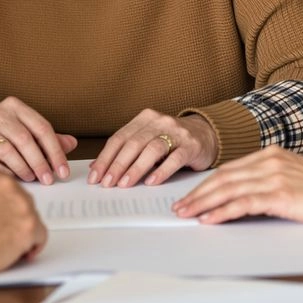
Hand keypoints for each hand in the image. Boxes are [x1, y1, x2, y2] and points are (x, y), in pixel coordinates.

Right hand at [0, 97, 76, 183]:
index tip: (63, 170)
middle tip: (49, 179)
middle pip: (25, 140)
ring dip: (24, 168)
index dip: (56, 151)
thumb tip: (71, 144)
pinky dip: (7, 174)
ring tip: (32, 178)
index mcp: (15, 107)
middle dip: (41, 162)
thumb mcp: (24, 127)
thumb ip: (46, 136)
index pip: (42, 127)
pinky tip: (15, 180)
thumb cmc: (1, 131)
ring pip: (8, 151)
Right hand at [0, 166, 47, 279]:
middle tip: (4, 232)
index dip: (3, 204)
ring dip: (23, 231)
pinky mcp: (30, 226)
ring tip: (9, 245)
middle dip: (15, 217)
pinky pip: (41, 236)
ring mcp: (21, 204)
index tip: (0, 215)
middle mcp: (8, 183)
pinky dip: (33, 246)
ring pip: (32, 217)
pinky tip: (22, 253)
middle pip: (22, 200)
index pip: (5, 186)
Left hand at [89, 110, 215, 186]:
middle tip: (107, 183)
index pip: (120, 138)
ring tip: (125, 184)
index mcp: (144, 118)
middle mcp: (159, 121)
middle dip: (117, 164)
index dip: (105, 157)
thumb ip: (127, 150)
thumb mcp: (148, 139)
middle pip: (133, 143)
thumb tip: (98, 168)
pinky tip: (151, 182)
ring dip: (136, 168)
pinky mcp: (191, 145)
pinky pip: (175, 158)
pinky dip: (162, 171)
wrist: (207, 134)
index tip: (95, 176)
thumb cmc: (172, 140)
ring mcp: (176, 132)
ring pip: (152, 149)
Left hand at [173, 145, 302, 225]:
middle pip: (222, 177)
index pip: (229, 169)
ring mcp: (274, 176)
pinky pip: (243, 203)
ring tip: (186, 214)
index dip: (207, 183)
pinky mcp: (280, 195)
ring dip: (203, 203)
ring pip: (227, 189)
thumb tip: (246, 196)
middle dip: (198, 193)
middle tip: (179, 207)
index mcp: (271, 154)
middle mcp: (269, 161)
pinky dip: (222, 212)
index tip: (191, 195)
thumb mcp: (295, 176)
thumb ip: (271, 179)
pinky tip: (210, 220)